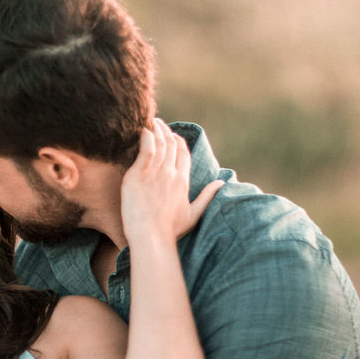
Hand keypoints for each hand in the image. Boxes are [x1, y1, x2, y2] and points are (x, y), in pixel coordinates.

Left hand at [121, 119, 221, 243]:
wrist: (150, 236)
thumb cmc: (170, 230)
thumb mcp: (194, 214)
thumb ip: (207, 196)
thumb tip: (221, 183)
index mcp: (183, 181)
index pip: (183, 154)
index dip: (179, 142)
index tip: (173, 135)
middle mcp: (170, 174)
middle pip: (171, 146)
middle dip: (166, 132)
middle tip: (159, 123)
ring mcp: (154, 173)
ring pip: (159, 144)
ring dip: (157, 130)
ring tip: (152, 122)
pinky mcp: (138, 175)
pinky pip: (145, 149)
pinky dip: (146, 137)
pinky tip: (144, 130)